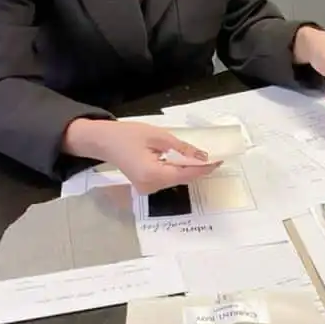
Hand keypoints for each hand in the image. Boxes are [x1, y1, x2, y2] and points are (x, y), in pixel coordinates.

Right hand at [64, 118, 220, 193]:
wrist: (104, 141)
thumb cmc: (128, 134)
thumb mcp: (158, 136)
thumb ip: (181, 148)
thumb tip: (202, 156)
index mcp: (152, 175)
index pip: (186, 174)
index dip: (204, 168)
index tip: (220, 160)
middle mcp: (151, 187)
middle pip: (182, 178)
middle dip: (198, 168)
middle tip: (216, 157)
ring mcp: (147, 189)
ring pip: (176, 179)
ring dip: (188, 169)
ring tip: (204, 158)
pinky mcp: (146, 186)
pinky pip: (167, 178)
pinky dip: (177, 169)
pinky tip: (186, 161)